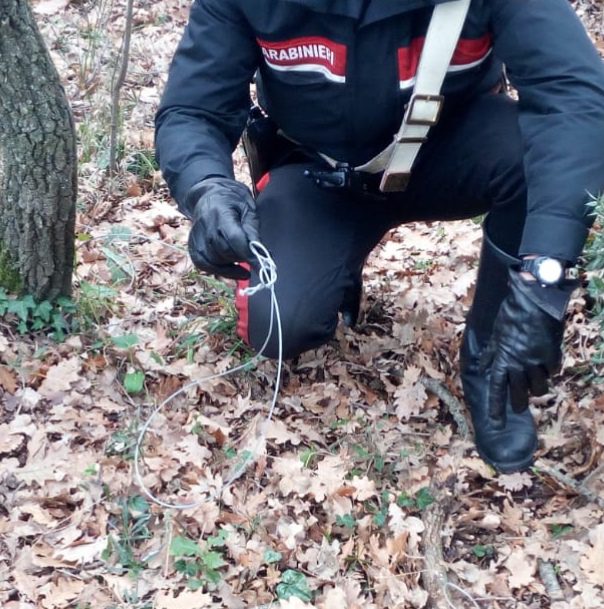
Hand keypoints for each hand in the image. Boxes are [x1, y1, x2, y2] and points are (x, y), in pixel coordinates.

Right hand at [186, 177, 259, 279]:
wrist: (209, 195)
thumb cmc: (232, 201)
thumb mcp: (248, 209)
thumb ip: (253, 232)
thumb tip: (262, 254)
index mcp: (220, 213)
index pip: (235, 239)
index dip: (250, 255)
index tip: (264, 266)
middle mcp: (205, 227)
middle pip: (226, 252)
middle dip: (243, 256)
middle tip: (253, 252)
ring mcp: (196, 239)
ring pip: (218, 261)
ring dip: (233, 262)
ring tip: (241, 252)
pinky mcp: (193, 248)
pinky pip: (206, 266)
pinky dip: (222, 270)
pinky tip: (233, 269)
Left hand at [480, 270, 569, 421]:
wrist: (534, 301)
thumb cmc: (511, 315)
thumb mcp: (495, 335)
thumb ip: (490, 354)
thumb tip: (481, 368)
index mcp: (502, 360)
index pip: (497, 389)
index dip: (496, 408)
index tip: (496, 424)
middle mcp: (518, 365)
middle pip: (520, 394)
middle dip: (518, 404)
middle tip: (518, 409)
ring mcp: (536, 362)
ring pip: (539, 388)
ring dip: (536, 388)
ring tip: (534, 383)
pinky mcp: (552, 357)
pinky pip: (551, 371)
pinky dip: (548, 370)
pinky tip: (546, 363)